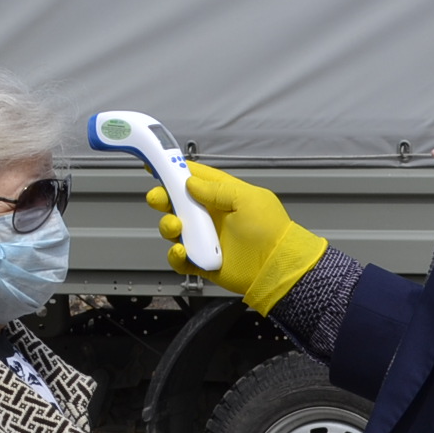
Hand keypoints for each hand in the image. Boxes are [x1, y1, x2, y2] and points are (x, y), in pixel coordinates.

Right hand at [145, 161, 328, 313]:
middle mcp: (211, 215)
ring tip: (177, 227)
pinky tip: (181, 250)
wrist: (277, 268)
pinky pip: (179, 257)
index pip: (194, 177)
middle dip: (163, 198)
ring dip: (168, 225)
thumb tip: (190, 183)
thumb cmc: (270, 231)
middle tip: (160, 199)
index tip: (156, 164)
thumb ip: (217, 189)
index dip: (174, 170)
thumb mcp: (247, 199)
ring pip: (173, 228)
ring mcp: (205, 238)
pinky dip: (175, 254)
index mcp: (222, 196)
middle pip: (176, 202)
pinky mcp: (201, 261)